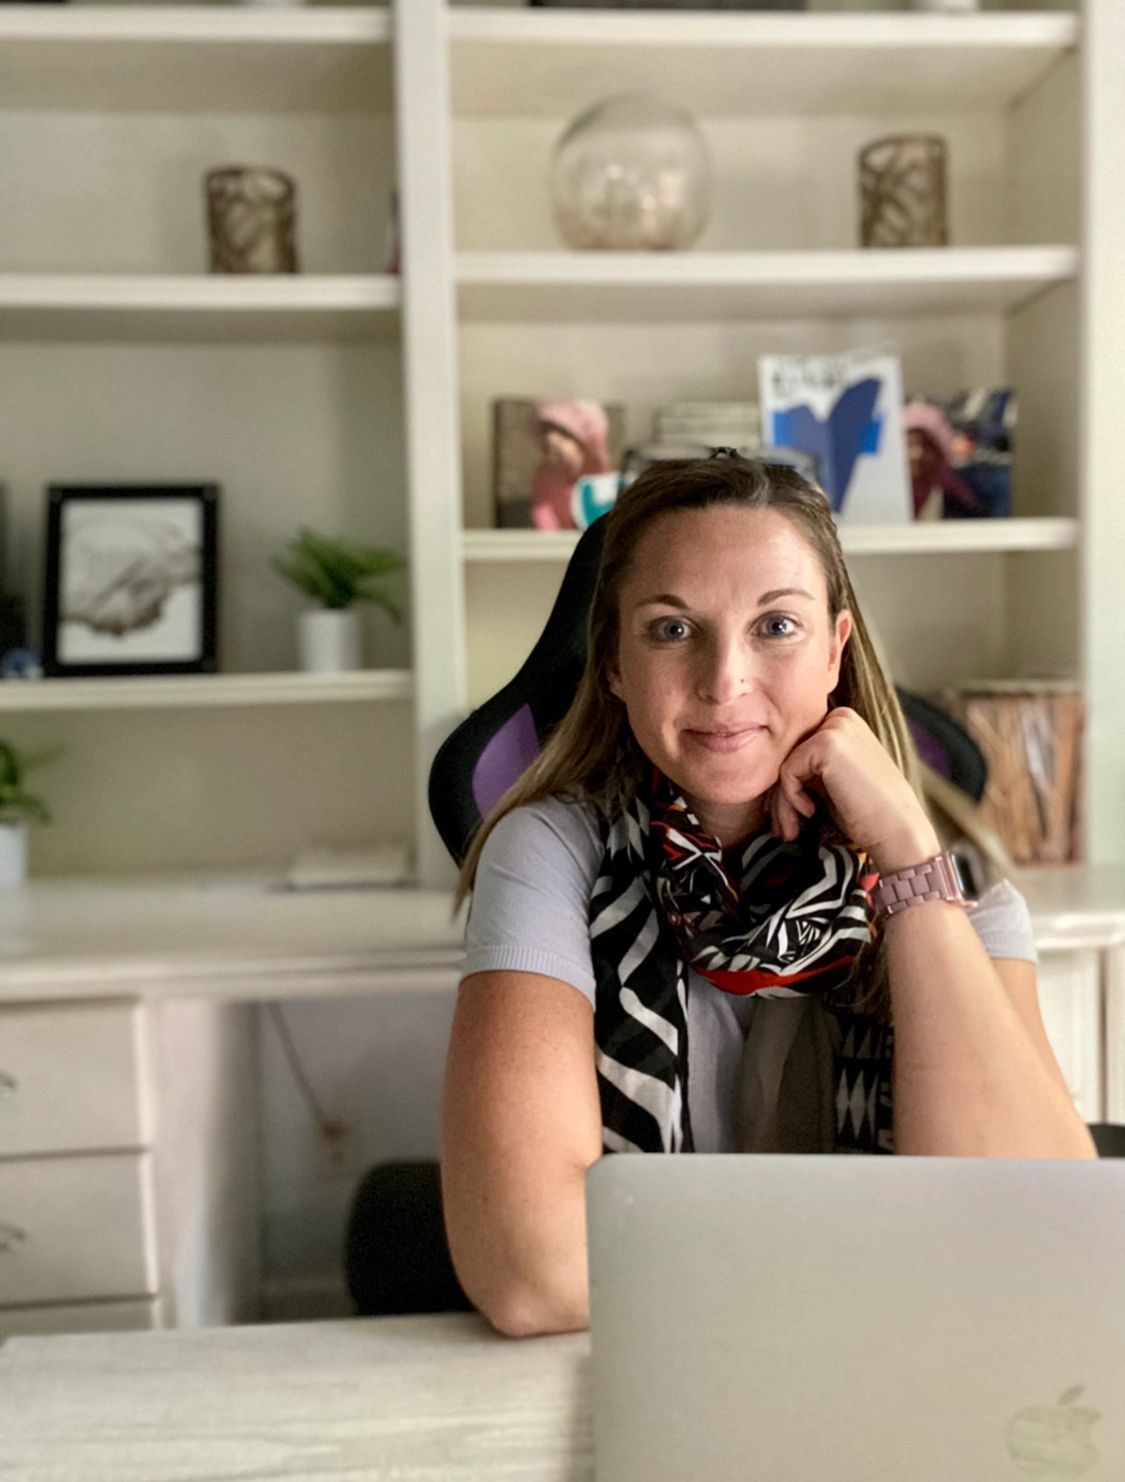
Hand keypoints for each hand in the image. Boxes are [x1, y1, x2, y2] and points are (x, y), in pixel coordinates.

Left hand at [767, 706, 939, 873]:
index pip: (798, 749)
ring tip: (792, 830)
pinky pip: (787, 771)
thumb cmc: (867, 812)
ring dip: (783, 803)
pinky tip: (811, 812)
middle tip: (786, 829)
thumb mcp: (834, 780)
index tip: (793, 816)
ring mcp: (835, 727)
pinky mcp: (827, 743)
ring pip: (785, 765)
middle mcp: (841, 717)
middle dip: (782, 796)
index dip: (790, 785)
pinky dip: (790, 798)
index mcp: (844, 723)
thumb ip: (809, 766)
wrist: (897, 830)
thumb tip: (766, 770)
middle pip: (789, 755)